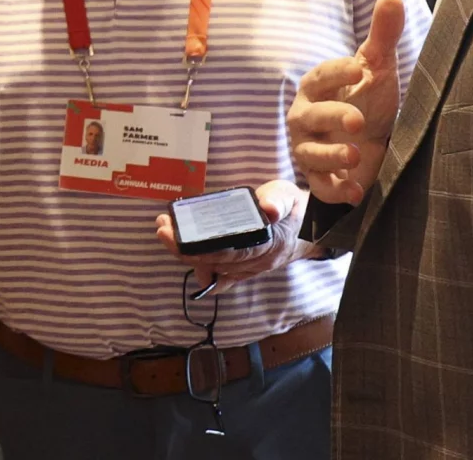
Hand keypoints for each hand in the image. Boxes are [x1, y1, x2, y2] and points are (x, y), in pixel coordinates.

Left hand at [154, 180, 313, 290]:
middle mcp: (259, 262)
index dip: (201, 247)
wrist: (310, 228)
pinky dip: (204, 272)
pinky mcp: (248, 270)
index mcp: (269, 243)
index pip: (230, 251)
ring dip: (188, 254)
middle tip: (162, 229)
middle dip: (185, 248)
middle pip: (216, 261)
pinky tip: (187, 261)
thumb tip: (267, 208)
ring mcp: (253, 269)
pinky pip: (223, 277)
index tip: (176, 234)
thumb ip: (277, 200)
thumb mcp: (288, 195)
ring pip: (215, 268)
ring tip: (166, 232)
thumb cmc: (294, 208)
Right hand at [288, 0, 405, 204]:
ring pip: (311, 154)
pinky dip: (336, 191)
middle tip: (359, 120)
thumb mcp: (377, 69)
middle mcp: (306, 118)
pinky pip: (320, 187)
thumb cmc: (368, 99)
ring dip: (332, 156)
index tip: (359, 69)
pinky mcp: (320, 178)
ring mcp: (310, 149)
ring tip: (357, 156)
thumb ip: (382, 35)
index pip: (319, 77)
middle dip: (333, 117)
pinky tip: (356, 191)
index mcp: (317, 87)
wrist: (371, 144)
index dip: (336, 73)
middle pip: (310, 116)